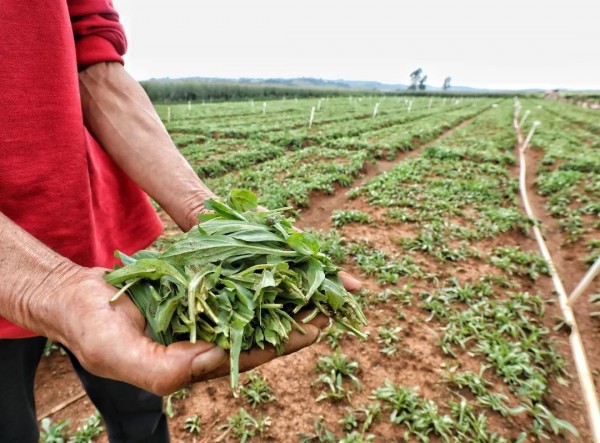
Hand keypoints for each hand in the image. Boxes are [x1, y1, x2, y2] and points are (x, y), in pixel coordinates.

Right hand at [52, 267, 360, 395]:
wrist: (73, 298)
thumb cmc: (90, 331)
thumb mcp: (118, 356)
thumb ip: (163, 369)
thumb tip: (212, 359)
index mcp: (196, 359)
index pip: (250, 352)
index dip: (285, 341)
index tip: (317, 326)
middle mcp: (206, 334)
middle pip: (262, 326)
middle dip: (297, 314)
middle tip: (333, 299)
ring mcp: (203, 306)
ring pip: (253, 299)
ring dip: (284, 288)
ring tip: (318, 277)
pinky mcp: (196, 282)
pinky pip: (234, 274)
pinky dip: (258, 266)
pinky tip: (279, 256)